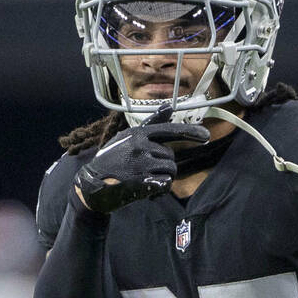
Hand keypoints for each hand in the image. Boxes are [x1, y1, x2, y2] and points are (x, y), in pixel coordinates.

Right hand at [73, 105, 208, 213]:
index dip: (191, 133)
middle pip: (170, 156)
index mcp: (138, 133)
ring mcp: (140, 163)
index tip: (206, 137)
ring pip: (170, 170)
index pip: (170, 130)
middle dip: (164, 166)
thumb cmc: (111, 160)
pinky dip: (161, 188)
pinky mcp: (141, 181)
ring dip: (163, 178)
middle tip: (148, 172)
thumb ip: (150, 124)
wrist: (91, 184)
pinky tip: (148, 191)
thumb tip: (169, 106)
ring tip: (146, 180)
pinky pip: (166, 183)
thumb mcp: (127, 137)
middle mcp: (140, 146)